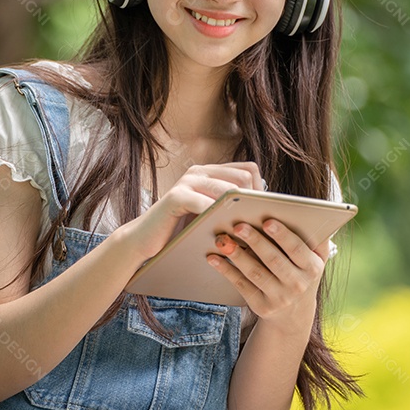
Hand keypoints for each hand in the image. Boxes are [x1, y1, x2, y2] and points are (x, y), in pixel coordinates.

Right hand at [115, 162, 261, 262]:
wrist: (143, 240)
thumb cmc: (180, 230)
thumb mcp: (209, 214)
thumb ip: (229, 206)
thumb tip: (265, 209)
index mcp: (210, 172)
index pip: (249, 169)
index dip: (260, 191)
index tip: (259, 214)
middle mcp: (200, 171)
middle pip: (244, 177)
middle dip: (252, 202)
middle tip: (252, 225)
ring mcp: (187, 182)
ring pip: (229, 188)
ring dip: (239, 212)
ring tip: (243, 232)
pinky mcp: (175, 197)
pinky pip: (205, 203)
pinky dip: (217, 218)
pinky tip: (221, 233)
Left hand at [206, 218, 328, 330]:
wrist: (294, 314)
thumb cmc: (301, 273)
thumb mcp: (315, 259)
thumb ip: (314, 238)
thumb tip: (306, 212)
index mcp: (312, 268)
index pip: (297, 249)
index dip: (282, 235)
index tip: (267, 221)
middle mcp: (298, 284)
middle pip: (274, 260)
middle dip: (255, 241)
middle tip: (238, 226)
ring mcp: (280, 298)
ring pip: (255, 273)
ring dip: (237, 255)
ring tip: (222, 240)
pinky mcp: (262, 307)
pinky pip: (242, 286)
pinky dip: (227, 271)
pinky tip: (214, 258)